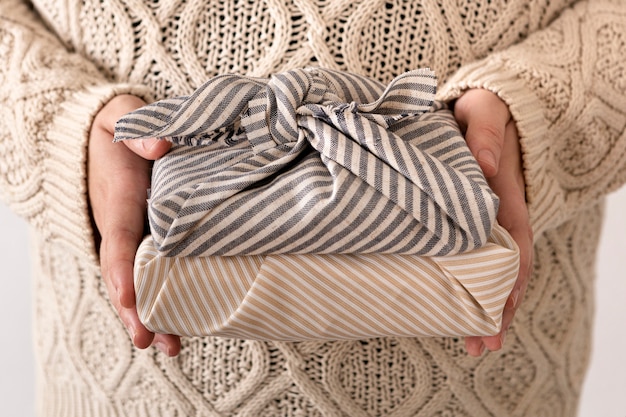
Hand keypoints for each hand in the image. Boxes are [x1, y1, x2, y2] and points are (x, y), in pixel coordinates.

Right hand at [88, 95, 179, 355]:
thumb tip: (161, 145)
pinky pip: (149, 274)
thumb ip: (136, 128)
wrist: (102, 138)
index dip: (124, 270)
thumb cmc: (118, 129)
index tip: (131, 297)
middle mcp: (119, 227)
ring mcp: (130, 238)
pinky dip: (160, 300)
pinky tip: (178, 325)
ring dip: (150, 314)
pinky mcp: (144, 240)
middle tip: (150, 340)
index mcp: (117, 200)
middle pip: (123, 275)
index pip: (118, 240)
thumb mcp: (123, 116)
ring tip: (169, 348)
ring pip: (137, 283)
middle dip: (135, 309)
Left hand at [453, 89, 533, 356]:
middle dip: (497, 308)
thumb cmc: (481, 112)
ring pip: (488, 271)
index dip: (511, 279)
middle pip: (505, 269)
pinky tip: (454, 311)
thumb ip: (485, 132)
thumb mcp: (484, 111)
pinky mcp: (466, 224)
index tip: (500, 310)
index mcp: (507, 195)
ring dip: (483, 307)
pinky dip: (468, 287)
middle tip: (481, 346)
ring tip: (472, 346)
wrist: (477, 110)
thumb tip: (486, 164)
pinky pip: (471, 260)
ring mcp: (484, 223)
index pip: (515, 244)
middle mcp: (499, 216)